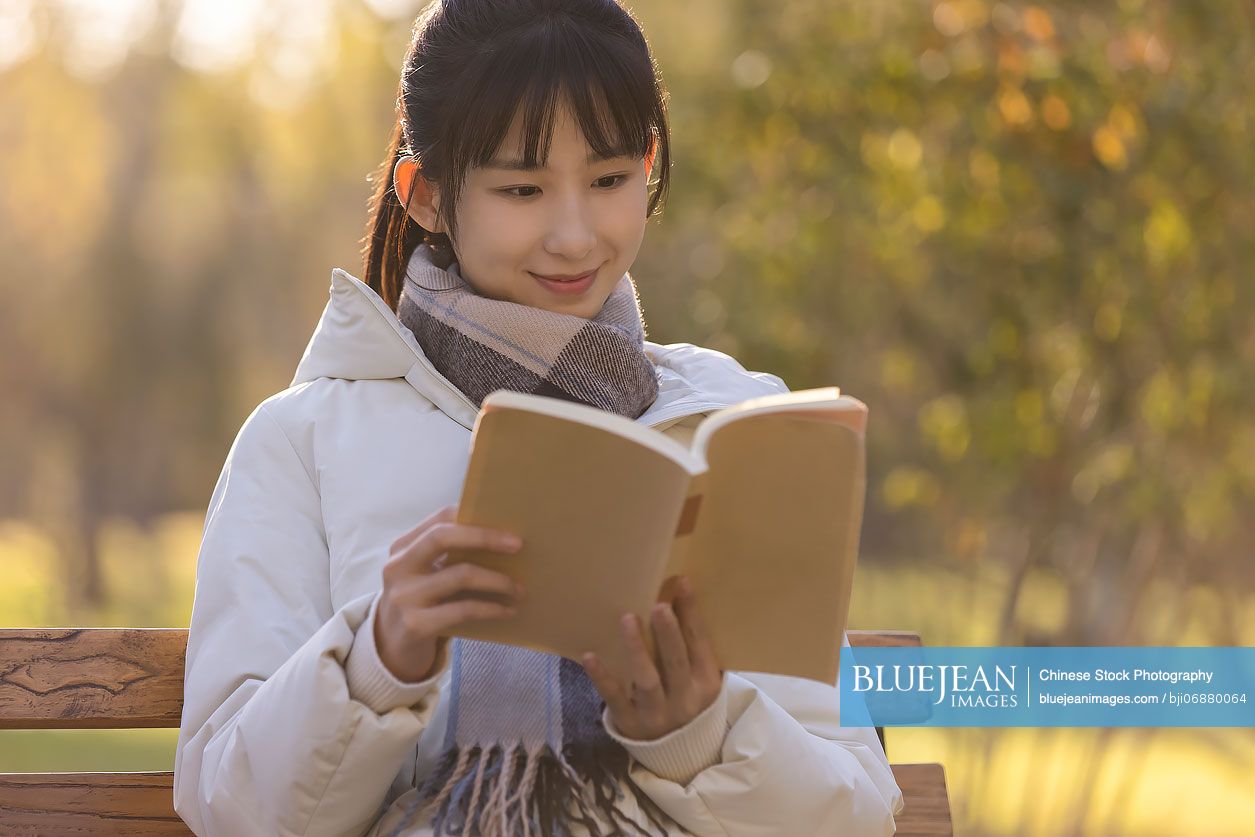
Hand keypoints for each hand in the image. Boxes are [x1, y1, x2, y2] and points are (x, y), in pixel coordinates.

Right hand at [375, 505, 524, 681]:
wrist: (391, 649)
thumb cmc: (420, 603)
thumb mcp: (423, 574)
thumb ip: (447, 555)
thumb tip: (502, 541)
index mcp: (402, 548)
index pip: (440, 518)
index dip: (475, 519)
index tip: (508, 527)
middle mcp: (398, 567)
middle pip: (442, 537)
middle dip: (484, 538)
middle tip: (518, 546)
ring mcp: (404, 596)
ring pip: (460, 575)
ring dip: (498, 580)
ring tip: (519, 589)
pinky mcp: (416, 624)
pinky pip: (464, 610)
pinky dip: (492, 608)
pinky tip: (507, 611)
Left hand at [580, 576, 723, 740]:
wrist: (678, 755)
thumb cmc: (686, 698)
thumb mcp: (699, 677)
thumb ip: (691, 644)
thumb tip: (675, 591)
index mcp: (706, 683)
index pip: (700, 643)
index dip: (691, 613)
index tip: (680, 582)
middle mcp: (684, 699)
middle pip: (676, 662)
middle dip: (668, 633)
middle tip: (659, 605)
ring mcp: (656, 713)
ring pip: (647, 680)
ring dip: (637, 650)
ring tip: (627, 619)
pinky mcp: (629, 723)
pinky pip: (614, 698)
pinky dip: (602, 678)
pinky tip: (589, 656)